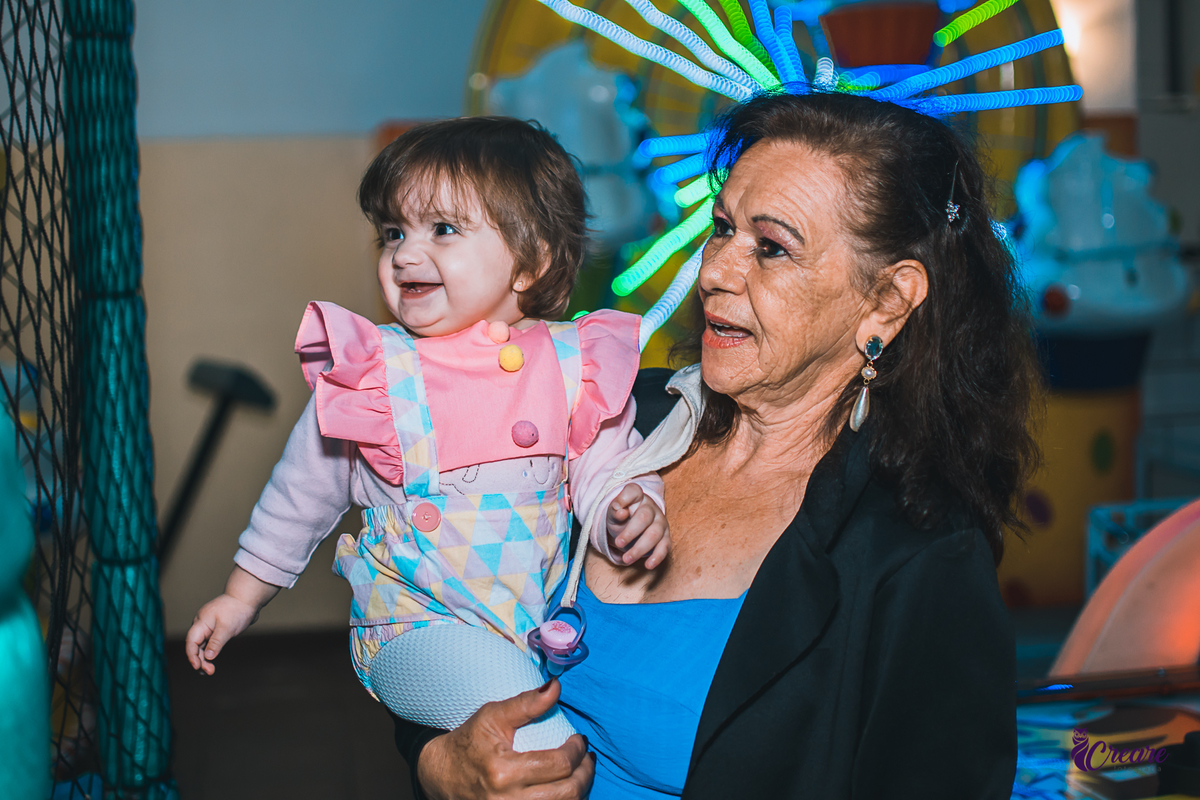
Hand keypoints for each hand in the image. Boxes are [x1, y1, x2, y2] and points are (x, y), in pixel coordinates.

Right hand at [185, 566, 279, 674]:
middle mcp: (202, 624)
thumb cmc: (237, 610)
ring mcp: (209, 626)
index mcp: (201, 622)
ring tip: (209, 671)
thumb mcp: (227, 627)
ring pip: (202, 645)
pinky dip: (210, 652)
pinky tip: (212, 660)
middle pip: (195, 645)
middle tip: (208, 672)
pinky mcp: (217, 629)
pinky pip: (210, 642)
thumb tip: (208, 657)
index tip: (197, 667)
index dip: (192, 655)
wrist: (249, 598)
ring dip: (205, 658)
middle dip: (199, 659)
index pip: (191, 641)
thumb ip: (216, 642)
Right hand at [417, 679, 594, 799]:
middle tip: (587, 758)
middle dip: (585, 773)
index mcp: (503, 772)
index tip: (580, 739)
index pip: (559, 764)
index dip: (577, 751)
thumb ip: (527, 703)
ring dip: (579, 790)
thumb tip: (557, 686)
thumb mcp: (493, 717)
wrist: (440, 776)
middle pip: (567, 794)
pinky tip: (565, 789)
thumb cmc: (468, 743)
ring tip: (581, 773)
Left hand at [606, 483, 669, 568]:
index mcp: (637, 497)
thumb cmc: (621, 519)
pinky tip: (648, 565)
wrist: (631, 530)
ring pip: (654, 534)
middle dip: (630, 532)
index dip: (624, 498)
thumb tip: (620, 512)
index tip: (616, 508)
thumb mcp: (612, 514)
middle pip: (644, 517)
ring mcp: (661, 522)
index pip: (633, 491)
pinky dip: (657, 557)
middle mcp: (651, 508)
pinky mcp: (666, 537)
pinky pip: (665, 546)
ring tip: (626, 559)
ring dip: (640, 548)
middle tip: (618, 543)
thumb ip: (614, 511)